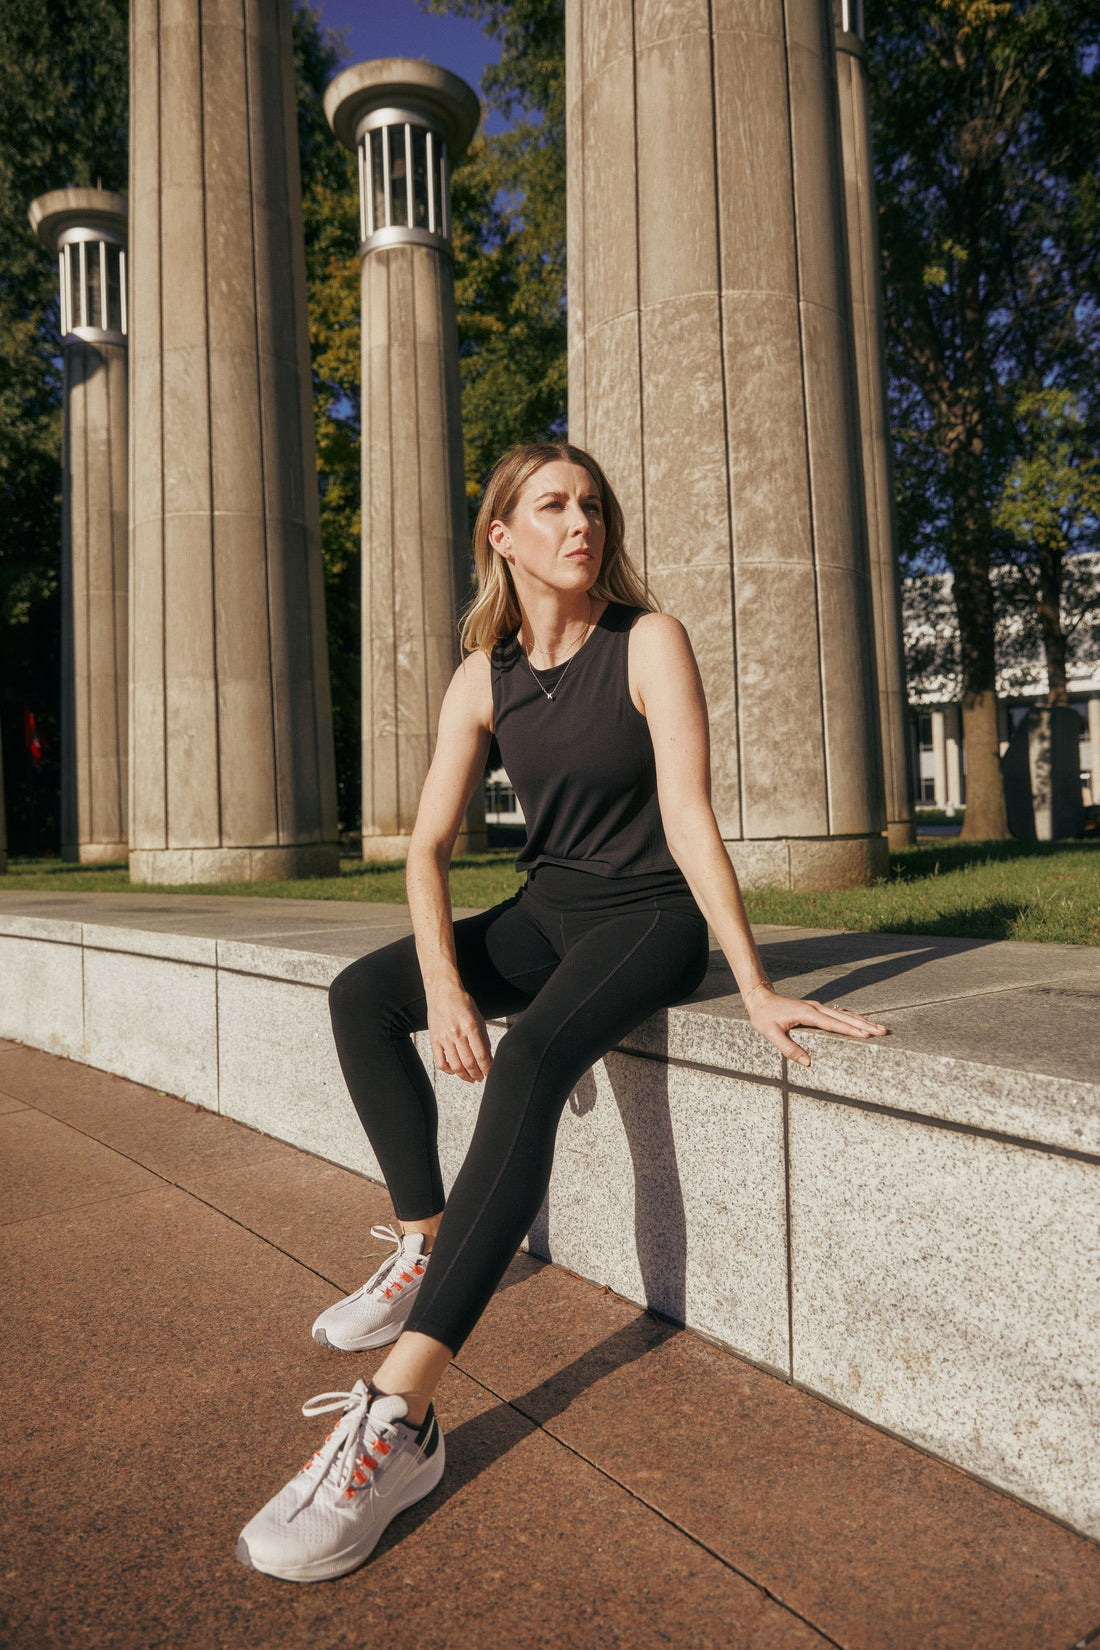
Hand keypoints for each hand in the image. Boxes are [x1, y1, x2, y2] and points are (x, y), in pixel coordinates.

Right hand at [427, 983, 492, 1081]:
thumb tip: (488, 1056)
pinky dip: (448, 1070)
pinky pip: (440, 1062)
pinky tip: (454, 1071)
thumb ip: (483, 1037)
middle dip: (477, 1074)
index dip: (487, 1068)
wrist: (442, 991)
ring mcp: (444, 1038)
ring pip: (455, 1066)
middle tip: (481, 1078)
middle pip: (469, 1063)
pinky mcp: (434, 1040)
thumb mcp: (478, 1017)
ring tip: (470, 1078)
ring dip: (465, 1076)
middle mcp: (457, 1034)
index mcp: (471, 1027)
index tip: (490, 1072)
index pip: (481, 1055)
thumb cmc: (461, 1002)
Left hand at [743, 982, 886, 1068]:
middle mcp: (815, 1008)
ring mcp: (817, 1007)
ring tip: (879, 1028)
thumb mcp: (770, 1033)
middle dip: (865, 1025)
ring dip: (862, 1021)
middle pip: (845, 1017)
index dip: (851, 1030)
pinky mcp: (816, 1009)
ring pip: (844, 1014)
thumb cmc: (764, 1016)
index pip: (833, 1024)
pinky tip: (861, 1023)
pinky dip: (852, 1018)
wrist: (760, 998)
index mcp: (807, 1014)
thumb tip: (807, 1063)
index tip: (867, 1035)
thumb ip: (788, 1048)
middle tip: (883, 1032)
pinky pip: (838, 1014)